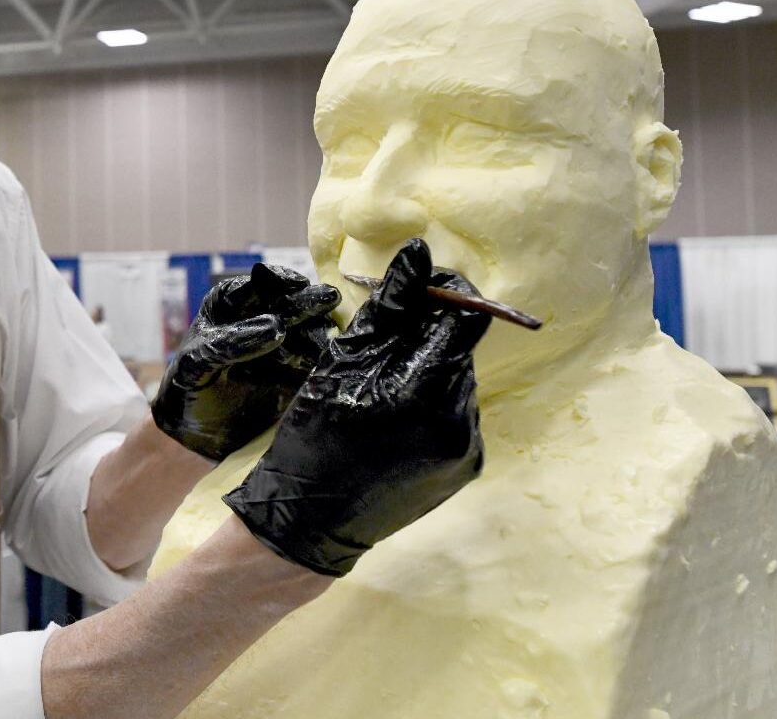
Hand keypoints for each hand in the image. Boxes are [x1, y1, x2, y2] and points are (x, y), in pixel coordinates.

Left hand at [152, 264, 339, 460]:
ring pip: (307, 331)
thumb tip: (276, 326)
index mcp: (229, 305)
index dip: (277, 280)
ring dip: (321, 330)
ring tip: (334, 335)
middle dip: (307, 301)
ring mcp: (281, 346)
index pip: (256, 285)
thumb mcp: (197, 363)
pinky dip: (326, 359)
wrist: (196, 432)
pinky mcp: (297, 373)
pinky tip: (336, 359)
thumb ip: (230, 343)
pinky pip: (315, 362)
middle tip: (329, 298)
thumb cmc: (188, 388)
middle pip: (287, 305)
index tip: (294, 285)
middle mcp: (259, 319)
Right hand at [223, 239, 488, 576]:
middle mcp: (459, 420)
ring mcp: (467, 447)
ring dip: (427, 367)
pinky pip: (456, 412)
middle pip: (459, 347)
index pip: (467, 315)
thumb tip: (420, 253)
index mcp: (427, 390)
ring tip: (382, 383)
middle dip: (426, 332)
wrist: (309, 523)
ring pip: (457, 378)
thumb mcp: (341, 361)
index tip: (417, 284)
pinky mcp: (466, 466)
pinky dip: (430, 401)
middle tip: (382, 338)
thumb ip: (389, 307)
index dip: (446, 290)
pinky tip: (395, 414)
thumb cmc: (312, 434)